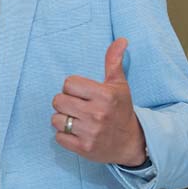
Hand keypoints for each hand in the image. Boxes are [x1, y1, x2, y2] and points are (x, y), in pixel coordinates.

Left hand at [51, 38, 146, 165]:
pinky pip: (58, 137)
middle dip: (66, 103)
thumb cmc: (121, 110)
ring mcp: (90, 132)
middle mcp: (97, 114)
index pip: (68, 83)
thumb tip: (120, 40)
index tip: (83, 94)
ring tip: (77, 120)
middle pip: (58, 100)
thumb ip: (114, 61)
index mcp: (104, 95)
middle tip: (78, 107)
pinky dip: (64, 135)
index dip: (73, 88)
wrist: (132, 143)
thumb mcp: (119, 85)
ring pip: (56, 119)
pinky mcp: (84, 148)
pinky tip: (77, 133)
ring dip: (63, 119)